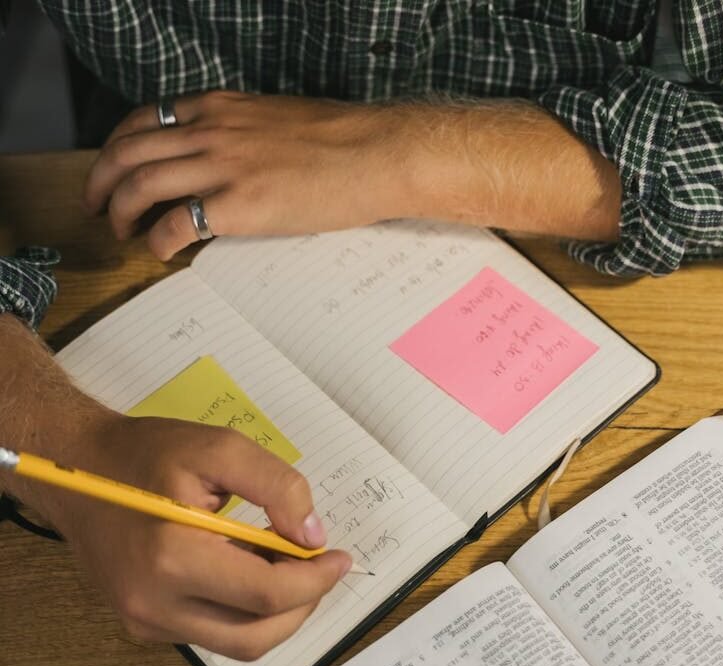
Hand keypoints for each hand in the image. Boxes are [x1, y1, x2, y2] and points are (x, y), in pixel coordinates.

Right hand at [0, 315, 349, 659]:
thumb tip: (313, 537)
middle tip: (320, 564)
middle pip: (256, 634)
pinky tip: (252, 567)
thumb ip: (277, 487)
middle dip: (303, 603)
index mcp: (172, 558)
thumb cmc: (148, 453)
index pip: (265, 594)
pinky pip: (212, 632)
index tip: (340, 557)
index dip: (315, 580)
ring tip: (287, 562)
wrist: (79, 469)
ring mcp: (145, 620)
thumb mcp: (220, 448)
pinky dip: (246, 610)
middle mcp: (154, 604)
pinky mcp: (143, 622)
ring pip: (237, 642)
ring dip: (278, 611)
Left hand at [83, 91, 409, 259]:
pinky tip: (161, 251)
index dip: (117, 147)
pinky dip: (157, 240)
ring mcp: (224, 167)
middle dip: (99, 181)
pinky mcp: (241, 206)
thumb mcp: (279, 119)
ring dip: (120, 212)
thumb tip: (227, 157)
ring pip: (140, 185)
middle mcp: (213, 132)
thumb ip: (242, 131)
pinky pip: (176, 224)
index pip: (145, 119)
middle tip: (95, 206)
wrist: (378, 154)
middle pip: (128, 152)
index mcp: (222, 109)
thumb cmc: (344, 140)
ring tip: (122, 231)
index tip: (111, 168)